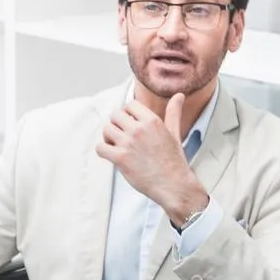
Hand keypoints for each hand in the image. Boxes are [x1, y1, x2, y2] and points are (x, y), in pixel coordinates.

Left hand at [95, 94, 207, 225]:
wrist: (173, 185)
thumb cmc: (174, 160)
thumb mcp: (174, 132)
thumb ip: (173, 112)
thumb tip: (179, 95)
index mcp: (152, 120)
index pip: (129, 105)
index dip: (127, 114)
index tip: (130, 124)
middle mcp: (139, 129)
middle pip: (115, 115)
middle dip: (116, 124)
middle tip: (121, 136)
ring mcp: (129, 143)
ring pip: (106, 129)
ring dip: (108, 137)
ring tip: (116, 145)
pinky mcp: (120, 158)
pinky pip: (100, 147)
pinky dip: (103, 150)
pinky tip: (111, 155)